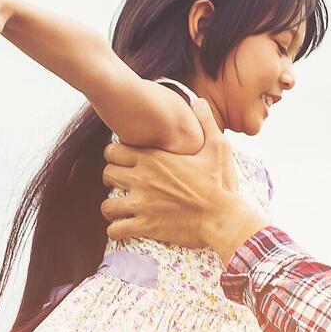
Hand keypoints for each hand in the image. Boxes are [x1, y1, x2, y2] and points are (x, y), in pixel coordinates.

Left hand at [101, 99, 264, 257]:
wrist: (224, 218)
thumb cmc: (221, 184)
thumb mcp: (218, 147)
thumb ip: (206, 122)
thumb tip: (198, 101)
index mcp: (155, 159)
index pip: (114, 151)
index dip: (116, 155)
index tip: (125, 160)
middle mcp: (143, 179)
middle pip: (106, 174)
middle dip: (111, 179)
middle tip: (122, 183)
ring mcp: (142, 204)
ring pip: (107, 205)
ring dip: (112, 207)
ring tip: (121, 208)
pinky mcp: (145, 226)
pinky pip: (116, 230)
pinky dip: (117, 230)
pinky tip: (125, 228)